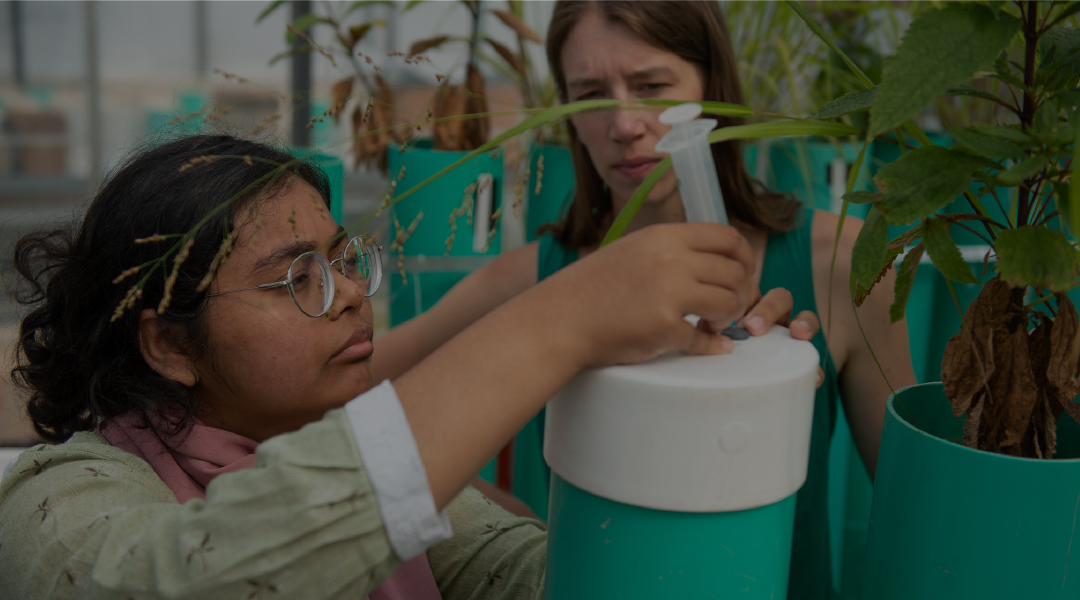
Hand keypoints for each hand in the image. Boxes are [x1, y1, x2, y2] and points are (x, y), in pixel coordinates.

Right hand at [545, 222, 755, 367]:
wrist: (560, 318)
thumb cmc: (593, 287)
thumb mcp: (633, 250)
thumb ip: (672, 250)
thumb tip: (717, 261)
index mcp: (664, 236)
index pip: (728, 238)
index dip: (745, 258)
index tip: (743, 275)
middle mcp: (671, 259)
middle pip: (734, 272)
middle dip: (739, 293)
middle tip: (725, 309)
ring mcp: (669, 293)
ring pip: (728, 303)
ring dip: (728, 318)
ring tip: (713, 325)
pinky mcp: (664, 327)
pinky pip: (705, 339)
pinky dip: (712, 346)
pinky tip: (710, 346)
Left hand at [699, 287, 824, 386]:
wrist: (737, 390)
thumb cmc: (718, 354)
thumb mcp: (712, 341)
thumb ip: (709, 333)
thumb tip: (699, 330)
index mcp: (749, 308)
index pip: (754, 291)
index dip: (748, 298)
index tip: (735, 316)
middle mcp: (772, 319)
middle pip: (780, 299)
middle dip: (770, 309)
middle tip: (753, 327)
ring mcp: (789, 338)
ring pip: (805, 320)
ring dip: (805, 323)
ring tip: (798, 333)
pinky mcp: (802, 362)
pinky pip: (813, 362)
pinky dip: (815, 368)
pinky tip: (814, 377)